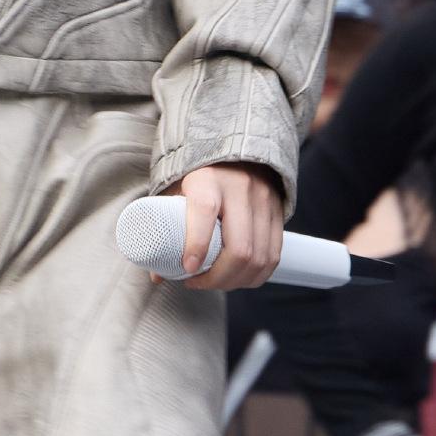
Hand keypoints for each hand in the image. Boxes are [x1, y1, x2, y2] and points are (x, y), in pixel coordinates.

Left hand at [159, 164, 284, 292]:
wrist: (234, 152)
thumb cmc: (198, 179)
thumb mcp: (176, 193)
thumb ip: (164, 230)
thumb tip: (157, 274)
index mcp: (207, 179)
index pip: (205, 212)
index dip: (196, 245)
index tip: (187, 268)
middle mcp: (240, 188)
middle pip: (239, 248)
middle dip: (218, 278)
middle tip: (198, 282)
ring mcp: (264, 201)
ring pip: (259, 258)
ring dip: (236, 281)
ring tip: (216, 282)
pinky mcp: (278, 213)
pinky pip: (273, 256)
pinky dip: (256, 276)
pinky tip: (238, 279)